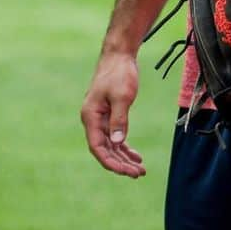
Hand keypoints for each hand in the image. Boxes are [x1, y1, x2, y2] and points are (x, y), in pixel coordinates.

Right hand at [80, 51, 145, 177]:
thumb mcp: (122, 96)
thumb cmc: (119, 73)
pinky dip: (125, 147)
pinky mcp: (109, 114)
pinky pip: (115, 136)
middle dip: (121, 164)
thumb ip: (119, 119)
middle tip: (139, 174)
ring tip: (140, 170)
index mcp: (90, 117)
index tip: (127, 171)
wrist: (119, 55)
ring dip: (124, 158)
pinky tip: (136, 156)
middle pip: (105, 149)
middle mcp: (93, 120)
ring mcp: (100, 118)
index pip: (98, 147)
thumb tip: (118, 142)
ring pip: (111, 145)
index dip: (111, 162)